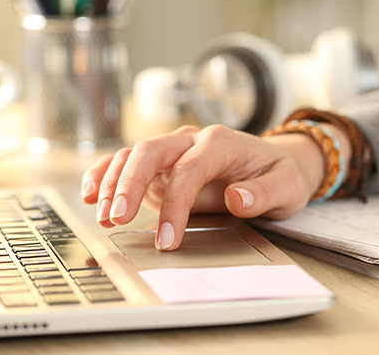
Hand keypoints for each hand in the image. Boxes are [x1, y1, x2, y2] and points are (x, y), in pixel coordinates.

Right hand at [80, 124, 334, 250]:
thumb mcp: (287, 186)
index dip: (175, 204)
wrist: (276, 165)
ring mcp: (173, 151)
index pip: (190, 169)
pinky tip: (91, 194)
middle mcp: (192, 140)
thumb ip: (264, 193)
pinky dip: (106, 175)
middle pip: (151, 152)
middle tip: (117, 217)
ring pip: (133, 156)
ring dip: (113, 183)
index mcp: (221, 142)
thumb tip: (236, 199)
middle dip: (129, 183)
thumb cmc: (280, 175)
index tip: (168, 237)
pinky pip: (127, 163)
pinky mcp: (161, 166)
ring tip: (104, 215)